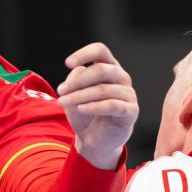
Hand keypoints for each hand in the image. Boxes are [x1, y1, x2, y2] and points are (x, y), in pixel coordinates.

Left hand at [59, 42, 137, 170]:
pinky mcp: (131, 111)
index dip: (84, 54)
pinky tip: (81, 109)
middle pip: (101, 70)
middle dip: (78, 81)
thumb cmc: (85, 113)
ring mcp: (128, 94)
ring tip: (63, 103)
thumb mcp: (74, 94)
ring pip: (103, 89)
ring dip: (79, 96)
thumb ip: (76, 80)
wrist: (94, 140)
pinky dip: (94, 107)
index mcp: (109, 68)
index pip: (100, 51)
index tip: (67, 64)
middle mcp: (121, 78)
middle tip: (60, 91)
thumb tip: (78, 72)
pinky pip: (113, 105)